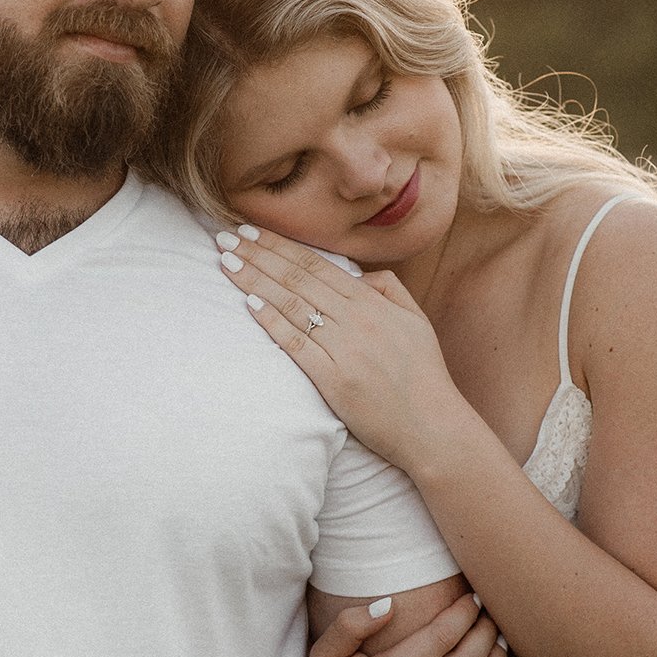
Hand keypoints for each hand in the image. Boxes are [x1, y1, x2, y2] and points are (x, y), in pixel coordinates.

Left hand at [219, 225, 463, 473]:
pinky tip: (248, 302)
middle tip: (224, 236)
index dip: (279, 245)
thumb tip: (358, 274)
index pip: (315, 264)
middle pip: (297, 277)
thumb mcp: (416, 321)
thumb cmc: (423, 376)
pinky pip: (296, 343)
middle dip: (258, 254)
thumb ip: (388, 289)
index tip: (250, 230)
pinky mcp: (333, 379)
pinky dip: (271, 321)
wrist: (432, 427)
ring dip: (255, 279)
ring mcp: (344, 348)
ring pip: (292, 304)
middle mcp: (356, 319)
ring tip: (226, 261)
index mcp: (372, 303)